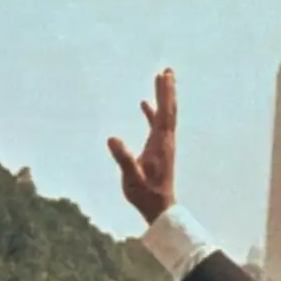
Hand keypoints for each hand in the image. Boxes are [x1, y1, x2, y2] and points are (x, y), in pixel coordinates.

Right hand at [108, 69, 176, 223]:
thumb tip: (111, 138)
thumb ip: (123, 159)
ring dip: (162, 97)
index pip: (164, 114)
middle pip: (168, 110)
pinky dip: (152, 113)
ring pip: (164, 116)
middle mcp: (165, 142)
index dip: (164, 94)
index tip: (164, 76)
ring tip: (161, 78)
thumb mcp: (132, 179)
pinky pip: (156, 125)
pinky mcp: (158, 150)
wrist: (160, 210)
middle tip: (168, 70)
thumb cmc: (146, 196)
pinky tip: (144, 104)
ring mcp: (163, 145)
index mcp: (160, 144)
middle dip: (168, 90)